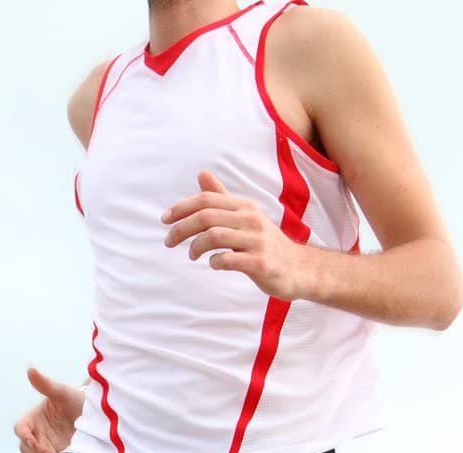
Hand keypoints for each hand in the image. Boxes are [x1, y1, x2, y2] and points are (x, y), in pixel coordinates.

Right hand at [12, 366, 84, 452]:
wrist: (95, 417)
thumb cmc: (77, 400)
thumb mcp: (63, 392)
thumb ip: (46, 384)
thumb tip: (30, 368)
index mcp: (33, 419)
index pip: (20, 429)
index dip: (25, 436)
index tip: (37, 442)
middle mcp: (36, 435)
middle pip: (24, 449)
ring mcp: (43, 450)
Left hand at [162, 170, 314, 301]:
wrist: (298, 268)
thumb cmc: (264, 243)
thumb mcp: (244, 216)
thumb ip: (221, 198)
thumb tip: (201, 174)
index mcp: (244, 207)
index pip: (207, 199)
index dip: (182, 208)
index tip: (164, 220)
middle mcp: (250, 219)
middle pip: (206, 217)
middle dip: (180, 229)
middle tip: (168, 242)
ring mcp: (256, 241)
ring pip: (214, 236)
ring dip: (195, 247)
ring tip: (192, 256)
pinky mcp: (259, 262)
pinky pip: (228, 260)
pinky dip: (214, 262)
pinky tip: (213, 264)